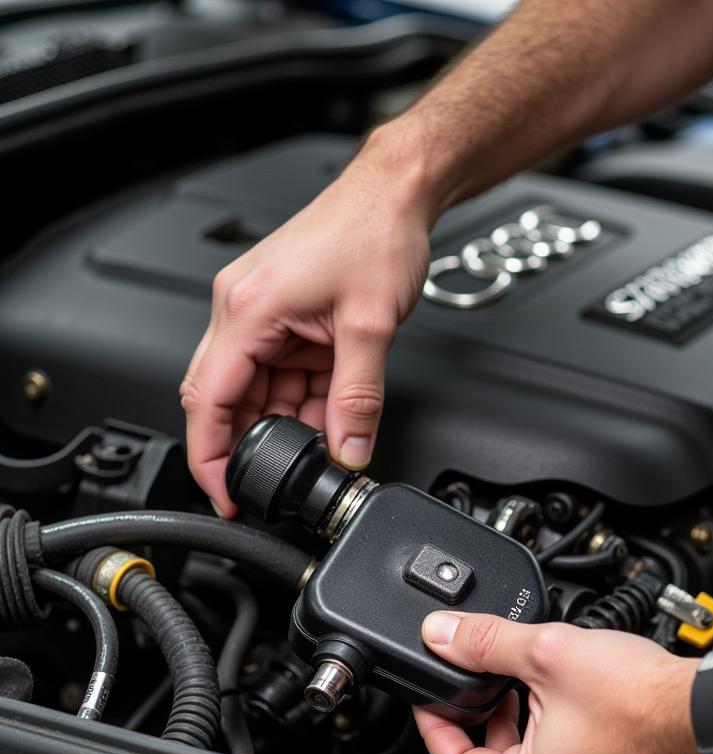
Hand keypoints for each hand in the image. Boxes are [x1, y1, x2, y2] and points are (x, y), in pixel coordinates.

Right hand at [180, 135, 433, 514]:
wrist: (394, 193)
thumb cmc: (374, 232)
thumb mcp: (371, 328)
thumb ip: (358, 399)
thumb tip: (349, 450)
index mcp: (247, 310)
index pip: (208, 401)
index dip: (211, 456)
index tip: (226, 492)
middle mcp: (242, 310)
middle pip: (227, 398)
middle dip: (254, 441)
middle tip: (283, 476)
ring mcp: (261, 312)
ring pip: (258, 389)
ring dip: (287, 420)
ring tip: (326, 436)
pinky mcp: (284, 314)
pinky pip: (281, 372)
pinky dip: (303, 398)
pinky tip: (330, 411)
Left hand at [413, 611, 700, 753]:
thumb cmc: (647, 700)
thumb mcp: (550, 653)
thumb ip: (486, 642)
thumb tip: (444, 635)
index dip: (435, 728)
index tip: (434, 700)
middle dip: (484, 723)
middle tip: (482, 688)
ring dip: (523, 730)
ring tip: (528, 688)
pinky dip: (558, 742)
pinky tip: (571, 705)